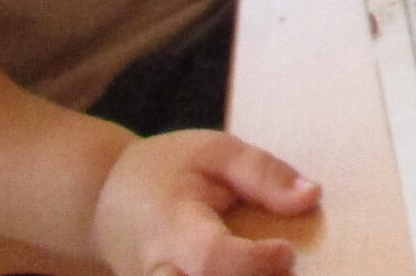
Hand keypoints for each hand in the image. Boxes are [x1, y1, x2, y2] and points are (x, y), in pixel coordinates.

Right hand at [91, 130, 317, 275]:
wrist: (103, 200)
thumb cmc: (166, 171)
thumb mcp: (214, 152)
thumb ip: (262, 172)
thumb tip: (311, 197)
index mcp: (172, 227)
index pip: (211, 258)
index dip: (253, 262)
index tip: (287, 252)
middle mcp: (159, 275)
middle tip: (283, 275)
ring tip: (269, 274)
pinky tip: (253, 274)